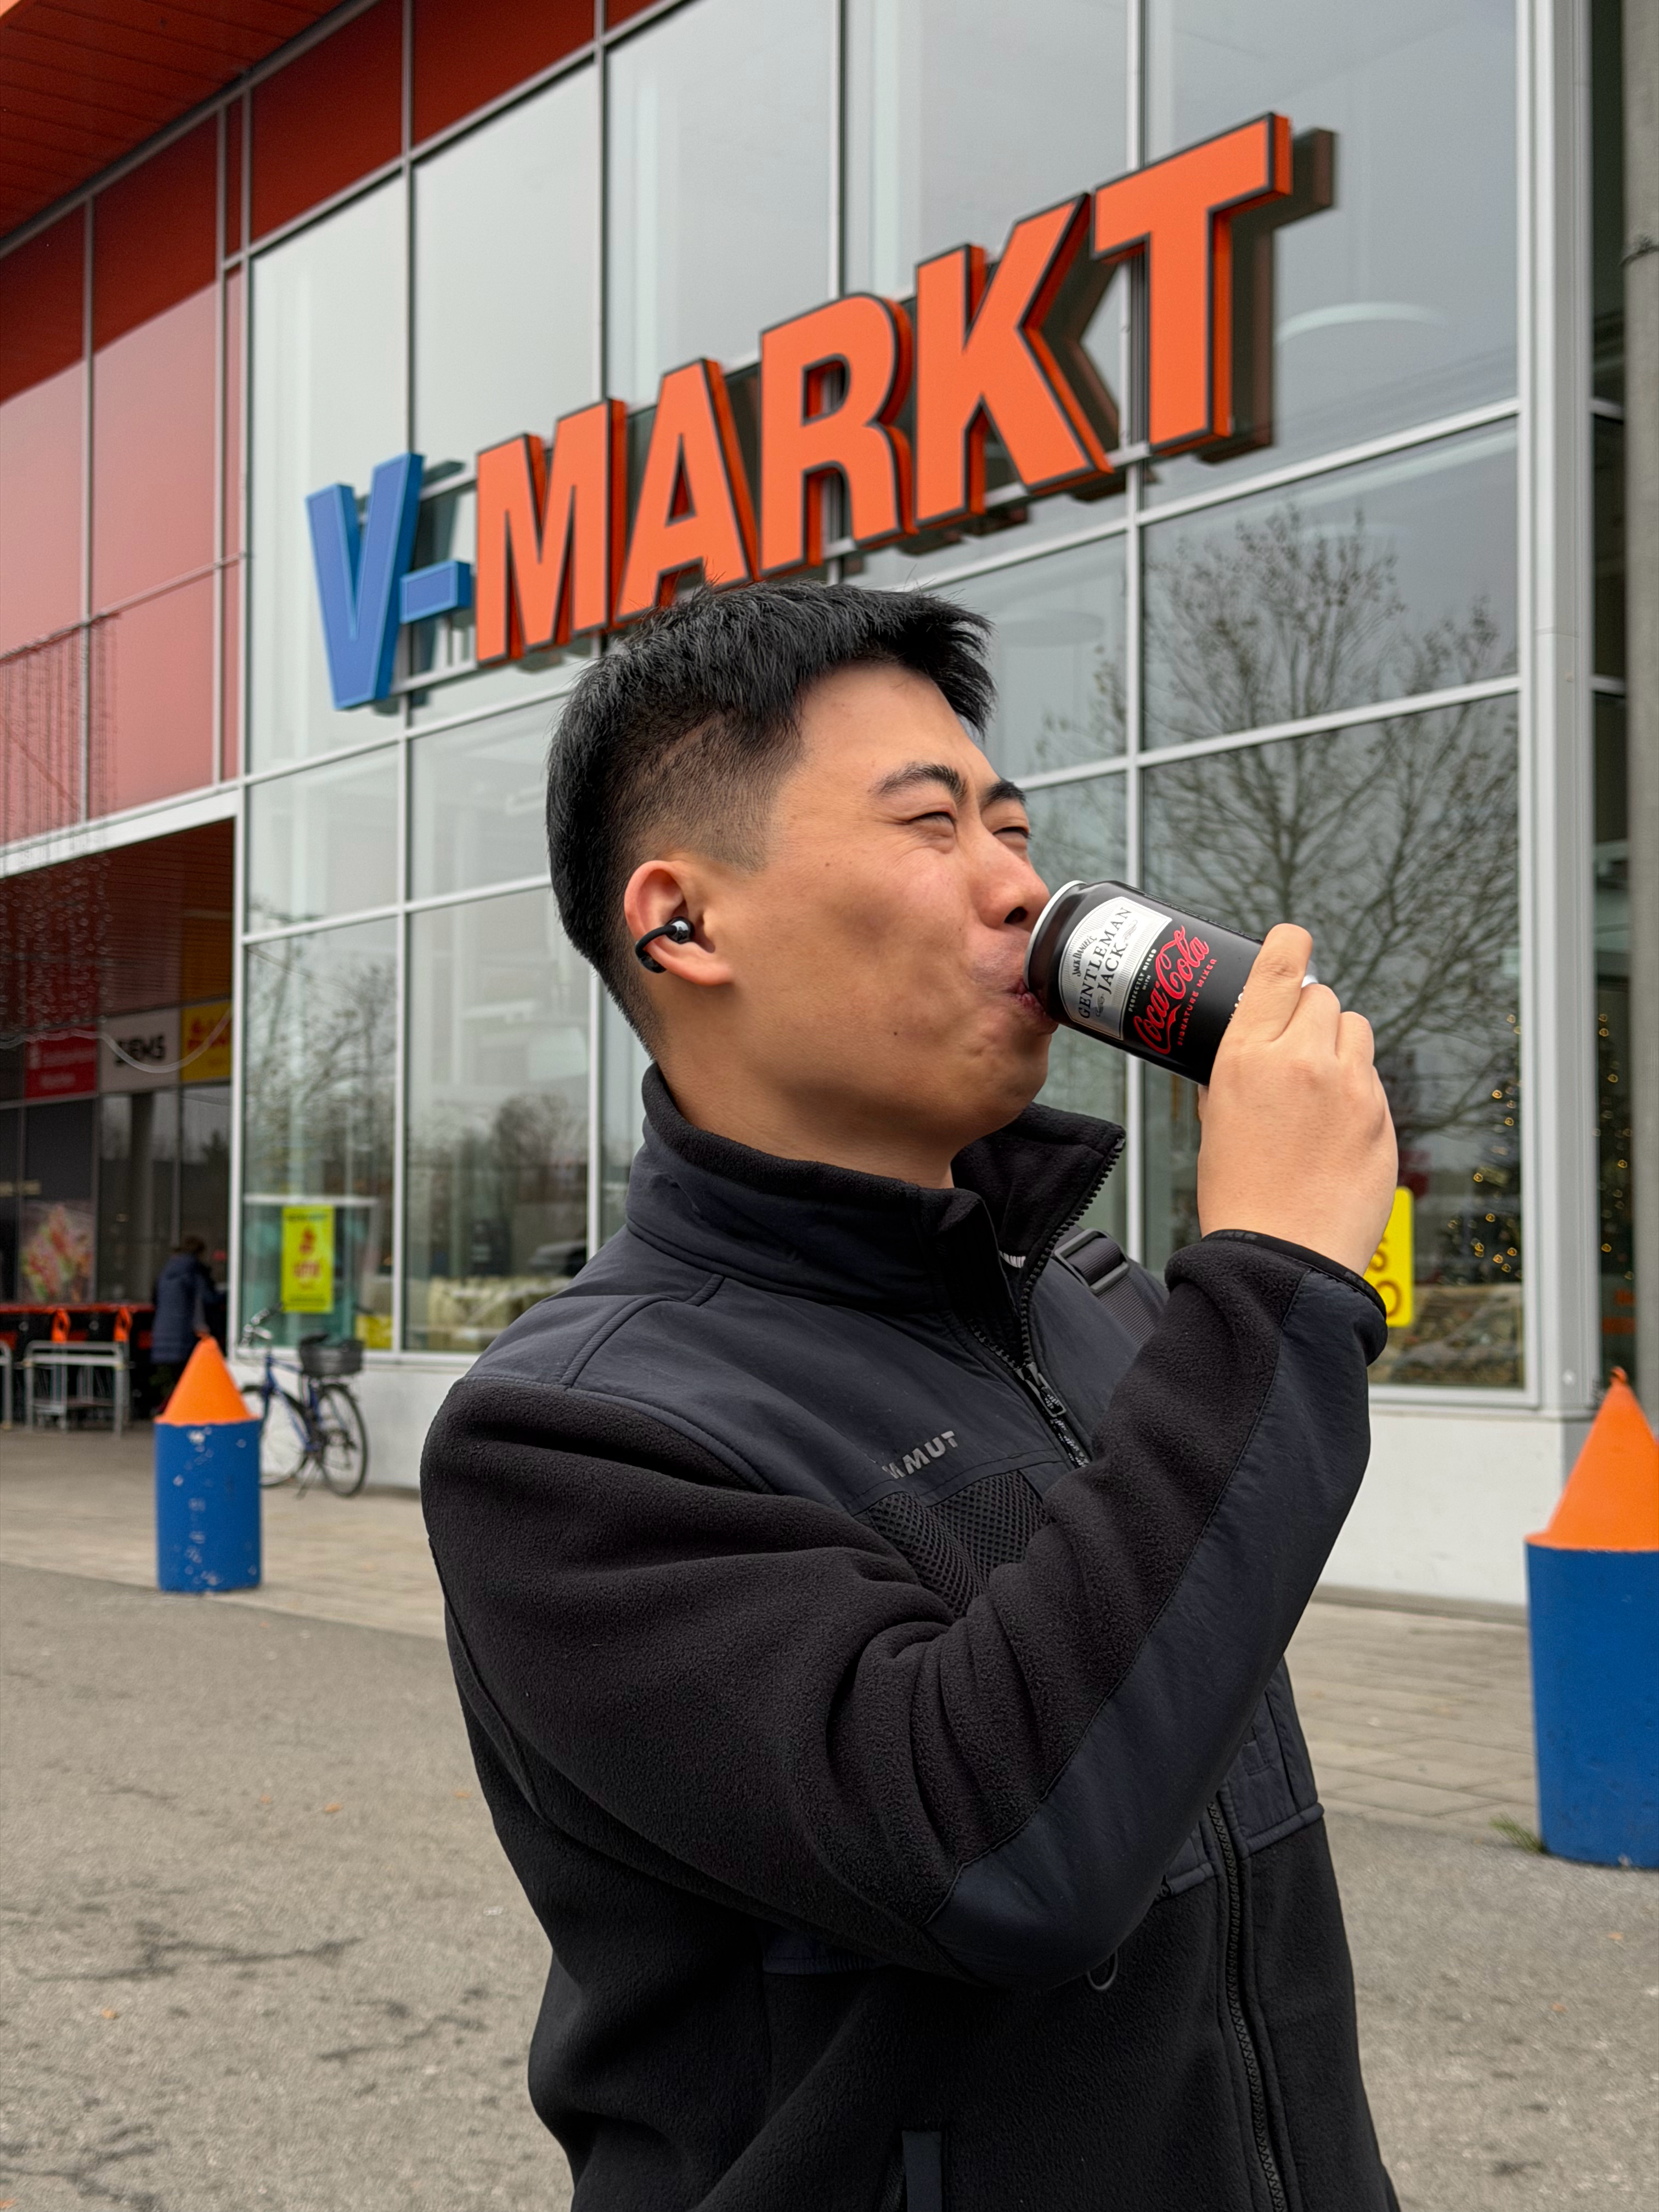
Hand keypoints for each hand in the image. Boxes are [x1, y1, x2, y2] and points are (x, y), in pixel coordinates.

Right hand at [1196, 925, 1396, 1277]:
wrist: (1282, 1257)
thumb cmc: (1240, 1197)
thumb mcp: (1216, 1120)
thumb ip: (1239, 1071)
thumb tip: (1256, 1048)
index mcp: (1248, 1055)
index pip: (1281, 965)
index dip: (1290, 944)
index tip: (1294, 940)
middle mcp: (1304, 1060)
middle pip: (1324, 997)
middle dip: (1311, 1017)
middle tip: (1297, 1053)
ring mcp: (1351, 1088)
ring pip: (1356, 1030)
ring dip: (1340, 1047)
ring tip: (1320, 1091)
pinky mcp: (1383, 1118)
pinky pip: (1373, 1081)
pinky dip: (1358, 1093)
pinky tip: (1335, 1132)